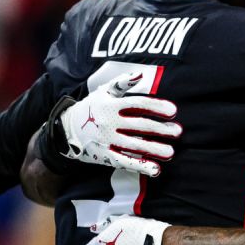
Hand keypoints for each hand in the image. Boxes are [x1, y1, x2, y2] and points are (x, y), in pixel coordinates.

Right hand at [58, 72, 182, 176]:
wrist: (66, 129)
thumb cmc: (91, 107)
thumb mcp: (103, 92)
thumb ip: (122, 83)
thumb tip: (140, 75)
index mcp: (111, 104)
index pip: (138, 104)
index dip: (156, 107)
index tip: (173, 111)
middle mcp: (109, 122)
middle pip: (139, 125)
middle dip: (160, 129)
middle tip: (178, 131)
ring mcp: (107, 140)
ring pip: (134, 145)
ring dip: (154, 149)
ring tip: (170, 151)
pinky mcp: (104, 156)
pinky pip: (124, 162)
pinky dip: (140, 166)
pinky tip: (155, 169)